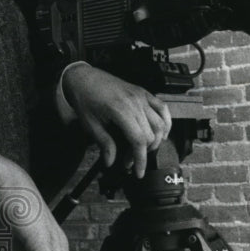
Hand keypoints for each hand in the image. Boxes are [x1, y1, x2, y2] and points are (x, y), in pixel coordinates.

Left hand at [58, 64, 171, 178]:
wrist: (83, 78)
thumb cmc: (84, 99)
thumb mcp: (90, 125)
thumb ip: (104, 143)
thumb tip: (110, 162)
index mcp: (120, 110)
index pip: (138, 140)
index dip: (140, 159)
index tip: (137, 172)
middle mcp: (135, 102)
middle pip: (150, 135)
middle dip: (142, 153)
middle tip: (129, 161)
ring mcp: (142, 96)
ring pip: (160, 124)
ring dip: (155, 141)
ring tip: (142, 150)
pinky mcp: (144, 93)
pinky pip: (162, 108)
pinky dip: (166, 122)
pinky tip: (161, 134)